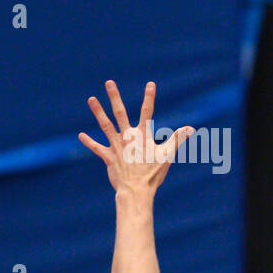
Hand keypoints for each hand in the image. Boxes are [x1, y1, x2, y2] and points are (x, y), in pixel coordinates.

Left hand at [80, 80, 192, 198]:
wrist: (136, 190)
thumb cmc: (153, 174)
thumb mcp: (168, 155)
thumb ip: (177, 139)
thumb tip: (191, 128)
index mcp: (142, 136)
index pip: (147, 112)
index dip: (149, 98)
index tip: (150, 84)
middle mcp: (127, 137)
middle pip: (120, 113)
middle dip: (114, 97)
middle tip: (109, 83)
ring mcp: (116, 146)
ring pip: (105, 125)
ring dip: (98, 112)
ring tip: (91, 99)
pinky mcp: (108, 157)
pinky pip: (97, 148)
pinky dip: (89, 142)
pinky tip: (81, 135)